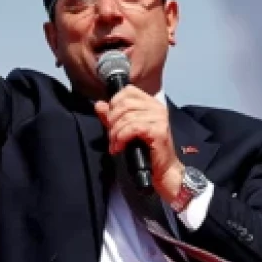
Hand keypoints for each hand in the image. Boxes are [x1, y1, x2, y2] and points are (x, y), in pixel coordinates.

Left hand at [95, 87, 185, 202]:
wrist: (162, 170)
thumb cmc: (145, 150)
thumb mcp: (125, 130)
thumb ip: (112, 117)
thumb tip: (98, 104)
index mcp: (151, 103)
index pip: (129, 91)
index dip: (114, 103)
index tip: (110, 120)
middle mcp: (157, 108)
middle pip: (125, 104)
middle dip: (112, 121)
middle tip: (111, 136)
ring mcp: (160, 118)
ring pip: (127, 118)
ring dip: (115, 133)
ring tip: (115, 145)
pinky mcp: (159, 130)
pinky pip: (133, 128)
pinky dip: (122, 138)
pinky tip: (119, 147)